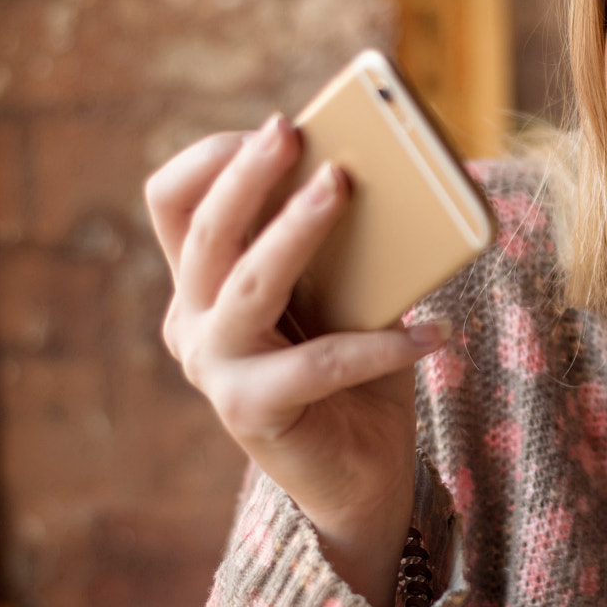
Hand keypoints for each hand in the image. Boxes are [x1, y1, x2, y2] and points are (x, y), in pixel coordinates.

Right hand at [145, 119, 446, 606]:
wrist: (362, 476)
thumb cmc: (355, 372)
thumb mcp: (342, 294)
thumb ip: (338, 246)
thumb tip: (377, 174)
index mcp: (200, 284)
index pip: (173, 203)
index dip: (212, 160)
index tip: (276, 130)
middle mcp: (190, 323)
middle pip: (202, 232)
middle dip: (246, 174)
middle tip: (291, 132)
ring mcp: (212, 368)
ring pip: (244, 282)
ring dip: (294, 229)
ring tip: (344, 186)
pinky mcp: (249, 411)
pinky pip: (318, 363)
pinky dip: (381, 344)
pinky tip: (433, 333)